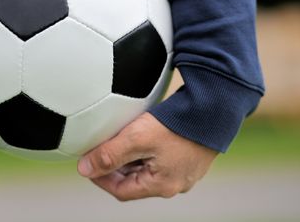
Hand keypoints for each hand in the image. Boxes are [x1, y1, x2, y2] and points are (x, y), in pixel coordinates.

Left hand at [77, 112, 217, 200]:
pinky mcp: (192, 153)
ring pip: (149, 167)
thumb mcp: (137, 139)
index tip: (88, 163)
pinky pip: (163, 156)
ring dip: (132, 156)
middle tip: (102, 149)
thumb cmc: (177, 125)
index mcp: (161, 186)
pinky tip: (145, 131)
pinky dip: (149, 148)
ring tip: (121, 138)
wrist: (215, 108)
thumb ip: (109, 154)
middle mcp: (176, 182)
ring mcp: (186, 169)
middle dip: (116, 166)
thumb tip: (84, 169)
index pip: (121, 191)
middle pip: (135, 180)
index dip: (101, 178)